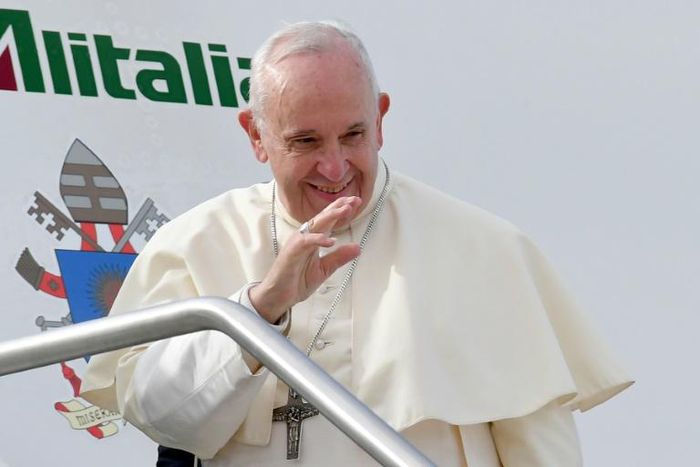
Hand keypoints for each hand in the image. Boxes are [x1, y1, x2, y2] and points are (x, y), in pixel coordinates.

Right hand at [249, 196, 361, 323]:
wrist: (278, 296)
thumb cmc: (296, 281)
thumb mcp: (324, 269)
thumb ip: (339, 257)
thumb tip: (357, 247)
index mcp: (314, 239)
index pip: (329, 220)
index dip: (342, 210)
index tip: (356, 202)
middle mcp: (305, 237)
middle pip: (323, 217)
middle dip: (339, 207)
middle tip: (354, 200)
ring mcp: (297, 243)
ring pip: (315, 225)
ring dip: (330, 216)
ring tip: (345, 210)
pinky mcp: (291, 252)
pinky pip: (305, 242)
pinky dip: (317, 239)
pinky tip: (331, 240)